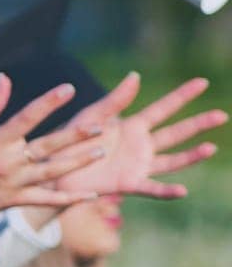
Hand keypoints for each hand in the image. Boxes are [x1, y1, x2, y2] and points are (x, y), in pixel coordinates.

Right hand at [0, 74, 106, 232]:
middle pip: (46, 146)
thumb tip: (4, 77)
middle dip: (73, 136)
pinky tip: (92, 195)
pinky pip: (47, 200)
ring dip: (77, 163)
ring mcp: (14, 182)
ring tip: (101, 152)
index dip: (48, 102)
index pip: (26, 117)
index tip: (69, 89)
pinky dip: (69, 199)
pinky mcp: (17, 200)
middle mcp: (8, 161)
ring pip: (51, 172)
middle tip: (100, 126)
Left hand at [58, 73, 225, 198]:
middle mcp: (141, 145)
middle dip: (198, 124)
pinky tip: (182, 190)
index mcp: (132, 125)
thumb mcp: (92, 116)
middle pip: (176, 133)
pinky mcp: (128, 184)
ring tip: (211, 148)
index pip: (163, 108)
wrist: (52, 169)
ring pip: (172, 160)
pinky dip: (167, 191)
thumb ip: (114, 100)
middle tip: (222, 115)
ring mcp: (137, 165)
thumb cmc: (69, 140)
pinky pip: (151, 188)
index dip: (182, 95)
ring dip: (191, 155)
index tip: (202, 82)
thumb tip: (135, 75)